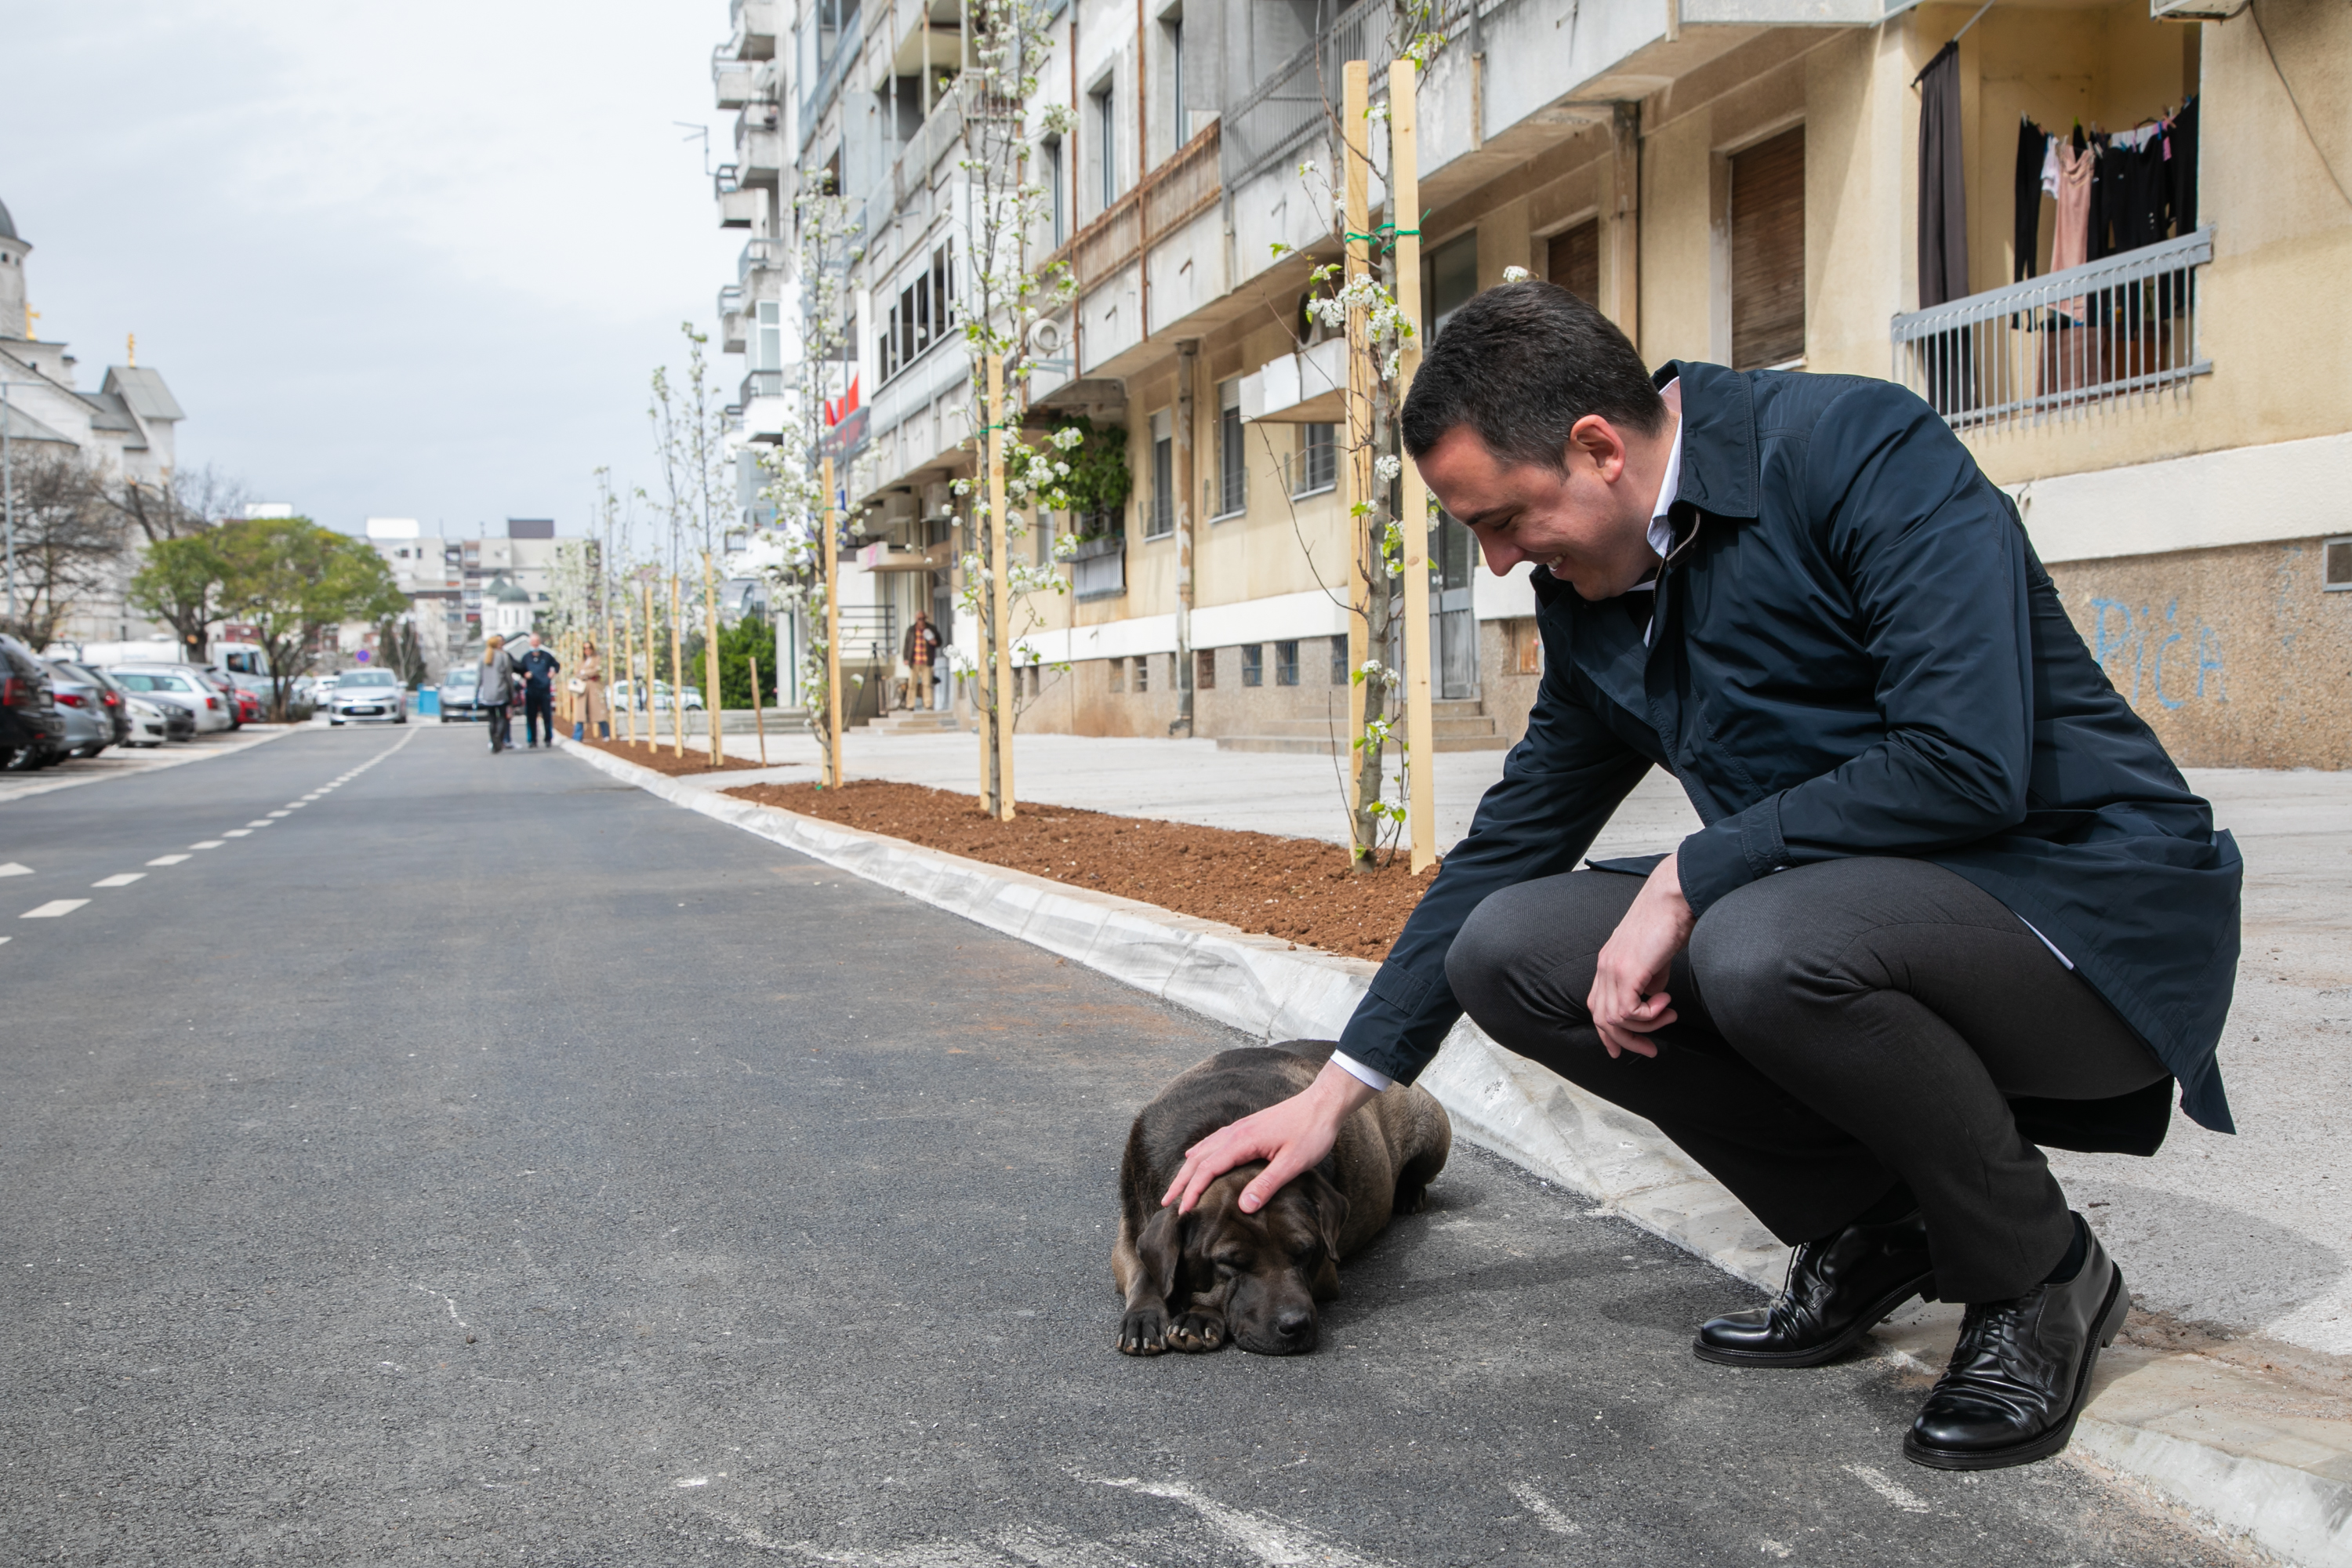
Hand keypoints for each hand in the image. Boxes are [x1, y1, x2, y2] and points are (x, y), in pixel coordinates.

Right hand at [1160, 1061, 1376, 1216]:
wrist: (1323, 1103)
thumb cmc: (1312, 1132)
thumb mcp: (1293, 1163)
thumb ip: (1268, 1184)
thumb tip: (1243, 1207)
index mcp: (1242, 1141)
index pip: (1207, 1169)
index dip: (1192, 1191)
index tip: (1181, 1211)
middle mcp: (1235, 1132)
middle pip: (1198, 1159)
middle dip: (1180, 1182)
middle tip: (1165, 1203)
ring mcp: (1239, 1128)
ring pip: (1203, 1149)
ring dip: (1187, 1169)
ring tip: (1175, 1187)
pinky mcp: (1247, 1127)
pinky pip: (1213, 1141)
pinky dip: (1199, 1153)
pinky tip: (1195, 1156)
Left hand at [1587, 852, 1695, 1058]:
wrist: (1672, 898)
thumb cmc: (1669, 922)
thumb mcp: (1655, 960)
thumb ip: (1649, 980)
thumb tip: (1653, 998)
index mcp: (1607, 964)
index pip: (1597, 1006)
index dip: (1607, 1033)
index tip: (1622, 1050)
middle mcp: (1604, 968)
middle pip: (1600, 1019)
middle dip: (1625, 1041)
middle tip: (1650, 1049)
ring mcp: (1612, 969)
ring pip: (1614, 1019)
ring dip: (1646, 1026)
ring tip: (1669, 1013)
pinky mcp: (1627, 970)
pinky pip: (1628, 1011)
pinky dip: (1650, 1015)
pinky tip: (1666, 1001)